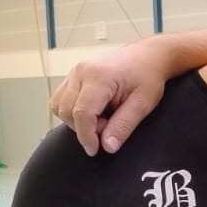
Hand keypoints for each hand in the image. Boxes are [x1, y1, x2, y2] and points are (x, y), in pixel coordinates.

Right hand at [49, 45, 168, 155]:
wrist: (148, 56)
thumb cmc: (148, 76)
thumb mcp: (143, 104)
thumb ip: (124, 125)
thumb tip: (107, 146)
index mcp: (99, 76)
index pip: (82, 113)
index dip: (86, 136)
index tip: (95, 150)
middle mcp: (81, 71)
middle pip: (66, 110)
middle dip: (84, 128)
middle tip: (108, 127)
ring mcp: (75, 71)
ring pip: (59, 105)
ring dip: (75, 120)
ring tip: (102, 118)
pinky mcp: (73, 75)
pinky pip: (61, 98)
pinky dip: (72, 111)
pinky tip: (94, 111)